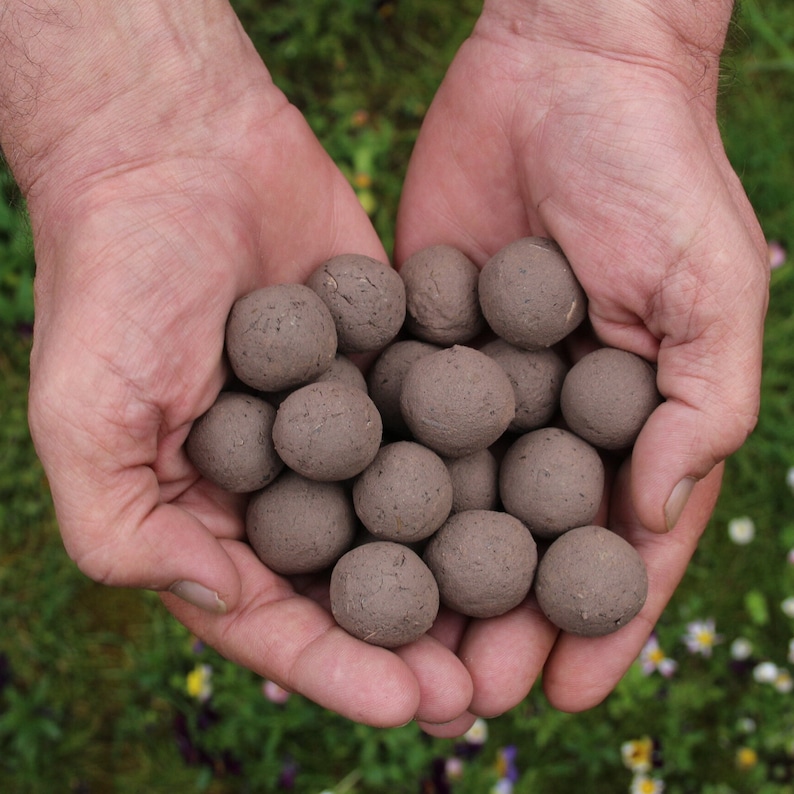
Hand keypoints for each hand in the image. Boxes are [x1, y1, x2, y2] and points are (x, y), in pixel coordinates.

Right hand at [14, 2, 473, 728]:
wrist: (176, 145)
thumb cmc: (117, 276)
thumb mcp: (87, 414)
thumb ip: (129, 528)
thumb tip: (230, 603)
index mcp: (209, 506)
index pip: (277, 616)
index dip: (339, 668)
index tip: (411, 709)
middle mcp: (283, 472)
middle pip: (355, 578)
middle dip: (415, 639)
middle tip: (484, 687)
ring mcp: (343, 416)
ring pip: (409, 513)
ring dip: (460, 568)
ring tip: (523, 620)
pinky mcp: (390, 356)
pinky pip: (439, 423)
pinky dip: (481, 466)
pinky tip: (535, 507)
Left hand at [395, 0, 768, 716]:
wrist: (563, 71)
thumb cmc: (656, 172)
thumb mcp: (708, 290)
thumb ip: (697, 404)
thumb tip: (651, 516)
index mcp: (626, 417)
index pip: (615, 544)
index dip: (596, 622)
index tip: (566, 694)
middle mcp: (546, 414)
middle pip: (521, 541)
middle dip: (498, 619)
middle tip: (461, 693)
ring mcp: (474, 382)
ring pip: (448, 498)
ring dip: (425, 572)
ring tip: (394, 644)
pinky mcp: (412, 338)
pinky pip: (390, 418)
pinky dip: (367, 477)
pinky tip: (340, 537)